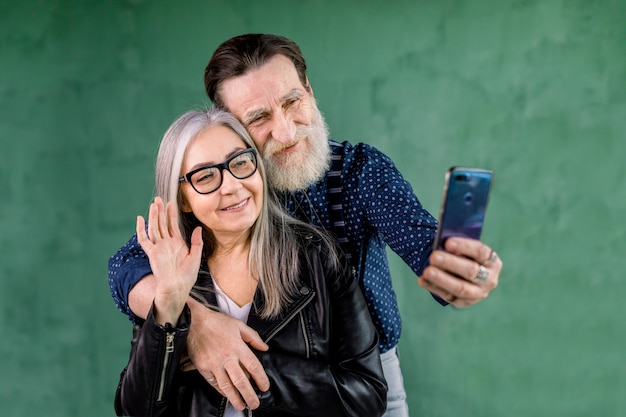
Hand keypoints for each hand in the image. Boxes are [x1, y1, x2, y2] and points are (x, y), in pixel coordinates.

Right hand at [136, 196, 202, 323]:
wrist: (178, 289)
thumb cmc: (187, 276)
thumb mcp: (196, 257)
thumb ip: (196, 242)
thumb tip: (198, 228)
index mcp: (177, 244)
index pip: (173, 225)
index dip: (172, 214)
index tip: (171, 202)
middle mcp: (166, 244)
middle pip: (162, 224)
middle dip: (161, 211)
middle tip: (159, 198)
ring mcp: (158, 248)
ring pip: (154, 228)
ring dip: (153, 216)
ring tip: (153, 204)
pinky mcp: (152, 253)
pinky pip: (144, 239)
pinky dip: (141, 229)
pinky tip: (140, 219)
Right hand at [184, 300, 269, 410]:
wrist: (194, 322)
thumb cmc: (217, 322)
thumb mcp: (239, 325)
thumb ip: (253, 338)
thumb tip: (265, 348)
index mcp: (238, 347)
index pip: (254, 366)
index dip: (261, 379)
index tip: (264, 387)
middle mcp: (227, 357)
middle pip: (241, 381)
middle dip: (249, 395)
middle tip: (255, 404)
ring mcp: (214, 364)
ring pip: (226, 386)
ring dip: (234, 398)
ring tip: (241, 406)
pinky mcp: (203, 368)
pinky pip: (213, 383)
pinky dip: (220, 390)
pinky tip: (226, 395)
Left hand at [418, 237, 501, 307]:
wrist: (464, 273)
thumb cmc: (464, 256)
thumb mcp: (464, 249)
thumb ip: (456, 247)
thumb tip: (440, 245)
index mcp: (493, 261)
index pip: (481, 252)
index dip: (464, 246)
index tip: (447, 242)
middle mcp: (490, 279)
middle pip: (471, 271)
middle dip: (450, 263)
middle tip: (433, 257)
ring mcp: (479, 293)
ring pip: (461, 288)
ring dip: (442, 279)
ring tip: (427, 271)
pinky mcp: (465, 303)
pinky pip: (449, 297)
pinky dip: (434, 288)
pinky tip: (422, 280)